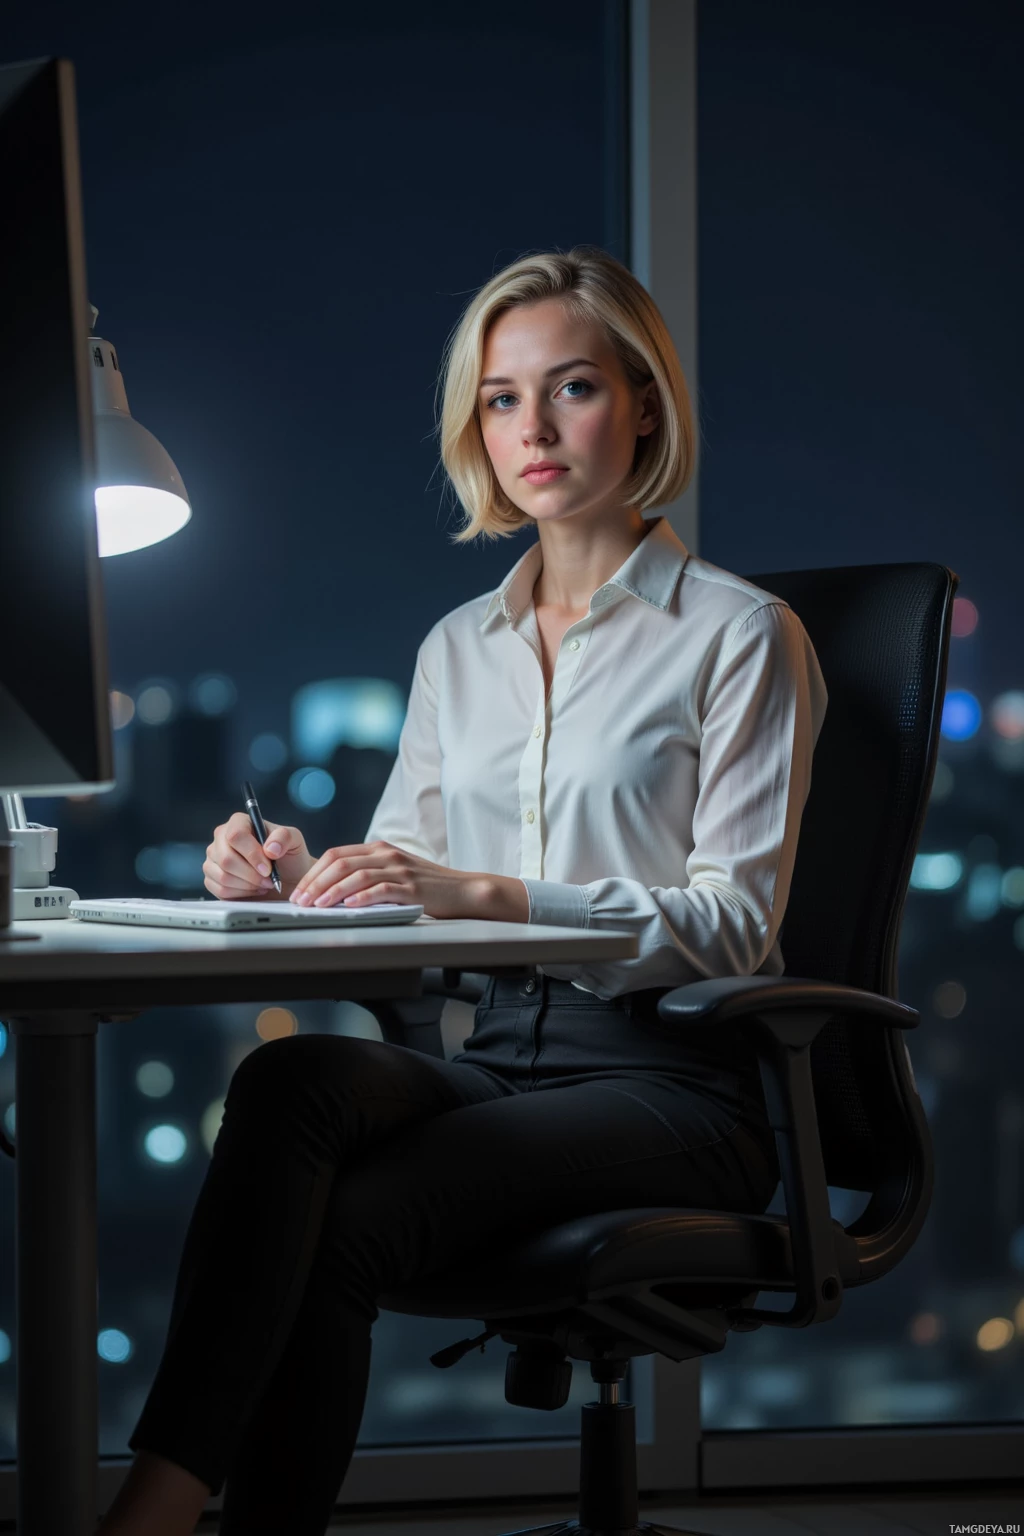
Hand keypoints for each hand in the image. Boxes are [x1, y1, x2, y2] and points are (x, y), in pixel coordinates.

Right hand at [203, 814, 315, 900]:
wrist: (287, 879)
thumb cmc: (288, 857)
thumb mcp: (294, 840)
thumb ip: (284, 837)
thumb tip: (270, 848)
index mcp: (239, 822)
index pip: (235, 835)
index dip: (251, 854)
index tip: (268, 868)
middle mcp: (222, 838)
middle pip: (226, 858)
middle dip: (251, 874)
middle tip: (269, 880)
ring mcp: (214, 859)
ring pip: (223, 876)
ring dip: (248, 885)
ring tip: (263, 883)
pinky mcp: (212, 879)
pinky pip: (220, 890)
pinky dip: (241, 894)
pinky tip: (253, 888)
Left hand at [289, 840, 481, 918]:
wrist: (462, 890)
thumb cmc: (426, 885)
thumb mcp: (394, 871)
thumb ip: (368, 873)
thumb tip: (332, 890)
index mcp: (378, 848)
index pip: (336, 854)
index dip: (313, 873)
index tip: (299, 891)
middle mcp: (386, 855)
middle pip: (341, 863)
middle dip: (316, 883)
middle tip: (301, 901)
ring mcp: (400, 870)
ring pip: (357, 875)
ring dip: (332, 891)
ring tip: (317, 906)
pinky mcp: (412, 888)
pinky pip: (382, 889)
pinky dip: (363, 897)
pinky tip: (349, 906)